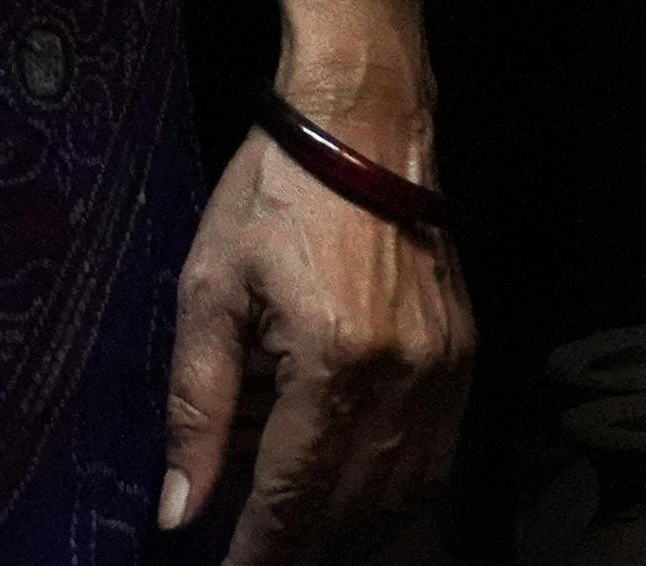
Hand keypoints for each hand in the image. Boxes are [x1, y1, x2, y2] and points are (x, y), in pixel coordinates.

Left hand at [160, 119, 473, 559]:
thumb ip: (197, 409)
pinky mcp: (465, 355)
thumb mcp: (210, 292)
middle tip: (256, 552)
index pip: (294, 494)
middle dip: (303, 544)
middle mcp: (403, 376)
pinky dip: (394, 488)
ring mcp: (445, 368)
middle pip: (353, 507)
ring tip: (298, 526)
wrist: (363, 123)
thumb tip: (179, 511)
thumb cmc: (272, 195)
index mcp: (333, 359)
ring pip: (403, 492)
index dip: (260, 553)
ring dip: (349, 527)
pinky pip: (436, 454)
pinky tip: (355, 488)